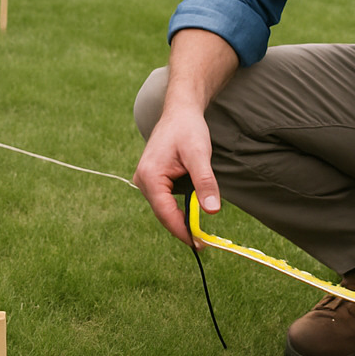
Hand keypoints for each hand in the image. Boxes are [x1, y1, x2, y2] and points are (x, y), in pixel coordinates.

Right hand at [132, 106, 221, 249]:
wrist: (180, 111)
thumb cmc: (188, 129)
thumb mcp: (200, 155)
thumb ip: (205, 182)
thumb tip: (211, 211)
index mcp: (150, 176)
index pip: (165, 212)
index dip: (182, 230)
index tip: (199, 244)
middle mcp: (143, 180)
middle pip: (163, 213)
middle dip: (182, 227)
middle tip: (203, 242)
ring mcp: (146, 180)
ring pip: (164, 208)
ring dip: (181, 219)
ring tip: (200, 231)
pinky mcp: (153, 179)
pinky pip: (165, 200)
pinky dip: (178, 208)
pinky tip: (192, 213)